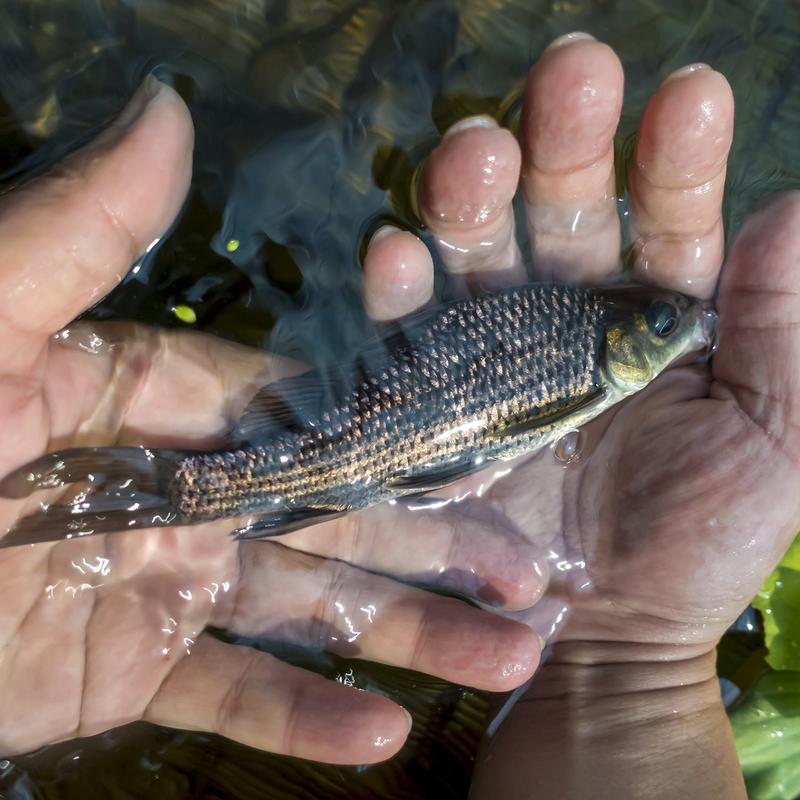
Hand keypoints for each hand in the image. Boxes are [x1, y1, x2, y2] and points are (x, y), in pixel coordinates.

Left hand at [0, 77, 541, 764]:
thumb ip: (83, 225)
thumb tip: (169, 109)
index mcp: (150, 395)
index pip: (302, 408)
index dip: (395, 431)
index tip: (486, 450)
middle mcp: (175, 486)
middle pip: (330, 516)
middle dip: (434, 546)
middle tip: (532, 573)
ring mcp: (157, 586)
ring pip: (303, 611)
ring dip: (405, 637)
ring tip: (510, 654)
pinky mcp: (124, 676)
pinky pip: (230, 696)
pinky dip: (303, 717)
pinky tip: (386, 731)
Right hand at [353, 33, 797, 797]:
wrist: (605, 634)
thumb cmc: (697, 543)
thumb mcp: (776, 446)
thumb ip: (786, 337)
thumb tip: (796, 209)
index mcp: (658, 316)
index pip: (669, 217)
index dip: (677, 161)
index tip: (689, 97)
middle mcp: (571, 315)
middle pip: (562, 213)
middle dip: (566, 145)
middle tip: (571, 73)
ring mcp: (494, 353)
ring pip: (477, 254)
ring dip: (471, 198)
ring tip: (474, 149)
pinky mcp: (432, 400)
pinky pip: (408, 338)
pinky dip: (398, 295)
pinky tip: (396, 253)